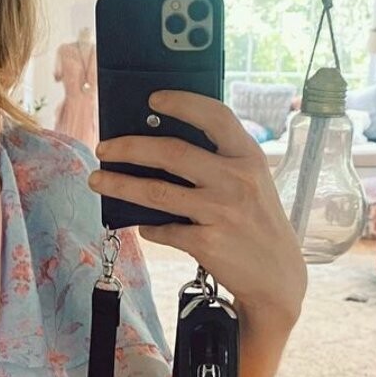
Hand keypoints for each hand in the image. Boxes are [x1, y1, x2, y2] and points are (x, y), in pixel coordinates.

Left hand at [88, 90, 306, 325]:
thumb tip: (159, 148)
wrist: (278, 278)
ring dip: (119, 185)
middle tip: (104, 148)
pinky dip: (148, 227)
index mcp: (249, 158)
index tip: (153, 99)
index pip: (216, 117)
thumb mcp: (252, 183)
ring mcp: (221, 212)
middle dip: (129, 147)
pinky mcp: (207, 243)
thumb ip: (219, 163)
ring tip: (97, 180)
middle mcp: (236, 181)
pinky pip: (163, 229)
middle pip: (172, 153)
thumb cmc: (257, 224)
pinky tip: (144, 226)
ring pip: (156, 192)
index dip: (183, 103)